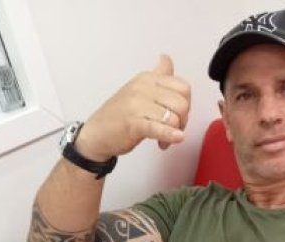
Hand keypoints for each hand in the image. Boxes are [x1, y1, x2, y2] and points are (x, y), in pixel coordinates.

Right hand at [76, 54, 190, 158]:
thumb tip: (166, 58)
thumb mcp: (140, 89)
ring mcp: (136, 105)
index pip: (183, 88)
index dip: (187, 105)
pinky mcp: (133, 123)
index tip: (178, 116)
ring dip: (173, 134)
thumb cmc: (120, 114)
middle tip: (172, 130)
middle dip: (182, 122)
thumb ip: (158, 76)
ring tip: (164, 140)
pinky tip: (175, 139)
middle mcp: (142, 88)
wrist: (97, 133)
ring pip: (173, 118)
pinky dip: (170, 135)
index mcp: (147, 79)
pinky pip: (158, 128)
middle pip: (182, 104)